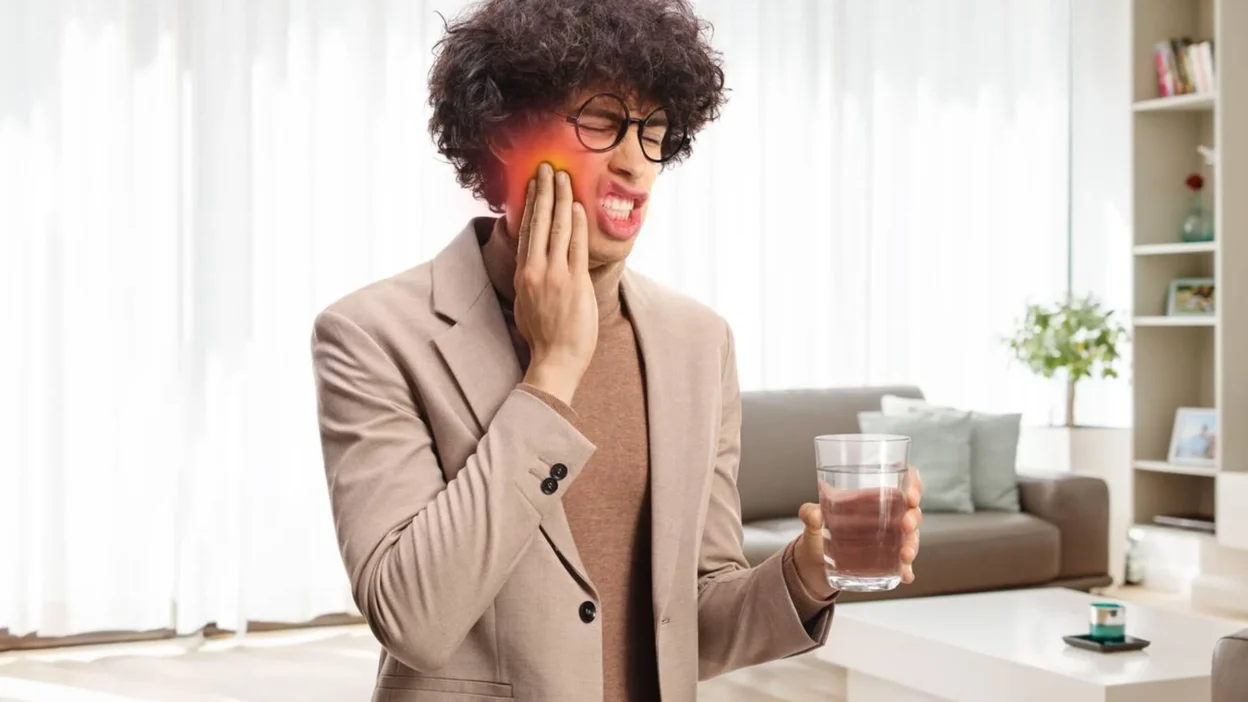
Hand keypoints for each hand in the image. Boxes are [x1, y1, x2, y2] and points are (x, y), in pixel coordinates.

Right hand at [514, 163, 596, 405]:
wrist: (555, 360)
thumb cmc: (543, 337)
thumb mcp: (526, 303)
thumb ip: (530, 280)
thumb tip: (533, 265)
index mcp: (523, 273)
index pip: (526, 230)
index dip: (530, 204)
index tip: (533, 184)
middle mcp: (536, 269)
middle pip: (539, 221)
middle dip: (544, 191)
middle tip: (548, 168)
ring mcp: (555, 274)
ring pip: (558, 227)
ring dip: (561, 198)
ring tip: (563, 177)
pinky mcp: (575, 281)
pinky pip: (577, 245)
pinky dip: (578, 223)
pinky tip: (578, 205)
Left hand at [793, 464, 923, 594]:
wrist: (812, 566)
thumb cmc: (818, 534)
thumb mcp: (812, 521)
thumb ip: (809, 514)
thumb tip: (814, 514)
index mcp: (871, 499)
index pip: (900, 484)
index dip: (913, 485)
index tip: (911, 495)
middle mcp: (884, 518)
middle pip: (910, 511)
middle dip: (913, 517)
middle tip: (905, 526)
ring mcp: (888, 540)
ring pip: (911, 538)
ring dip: (912, 545)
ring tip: (904, 556)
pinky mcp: (886, 562)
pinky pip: (902, 565)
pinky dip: (907, 569)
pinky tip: (906, 575)